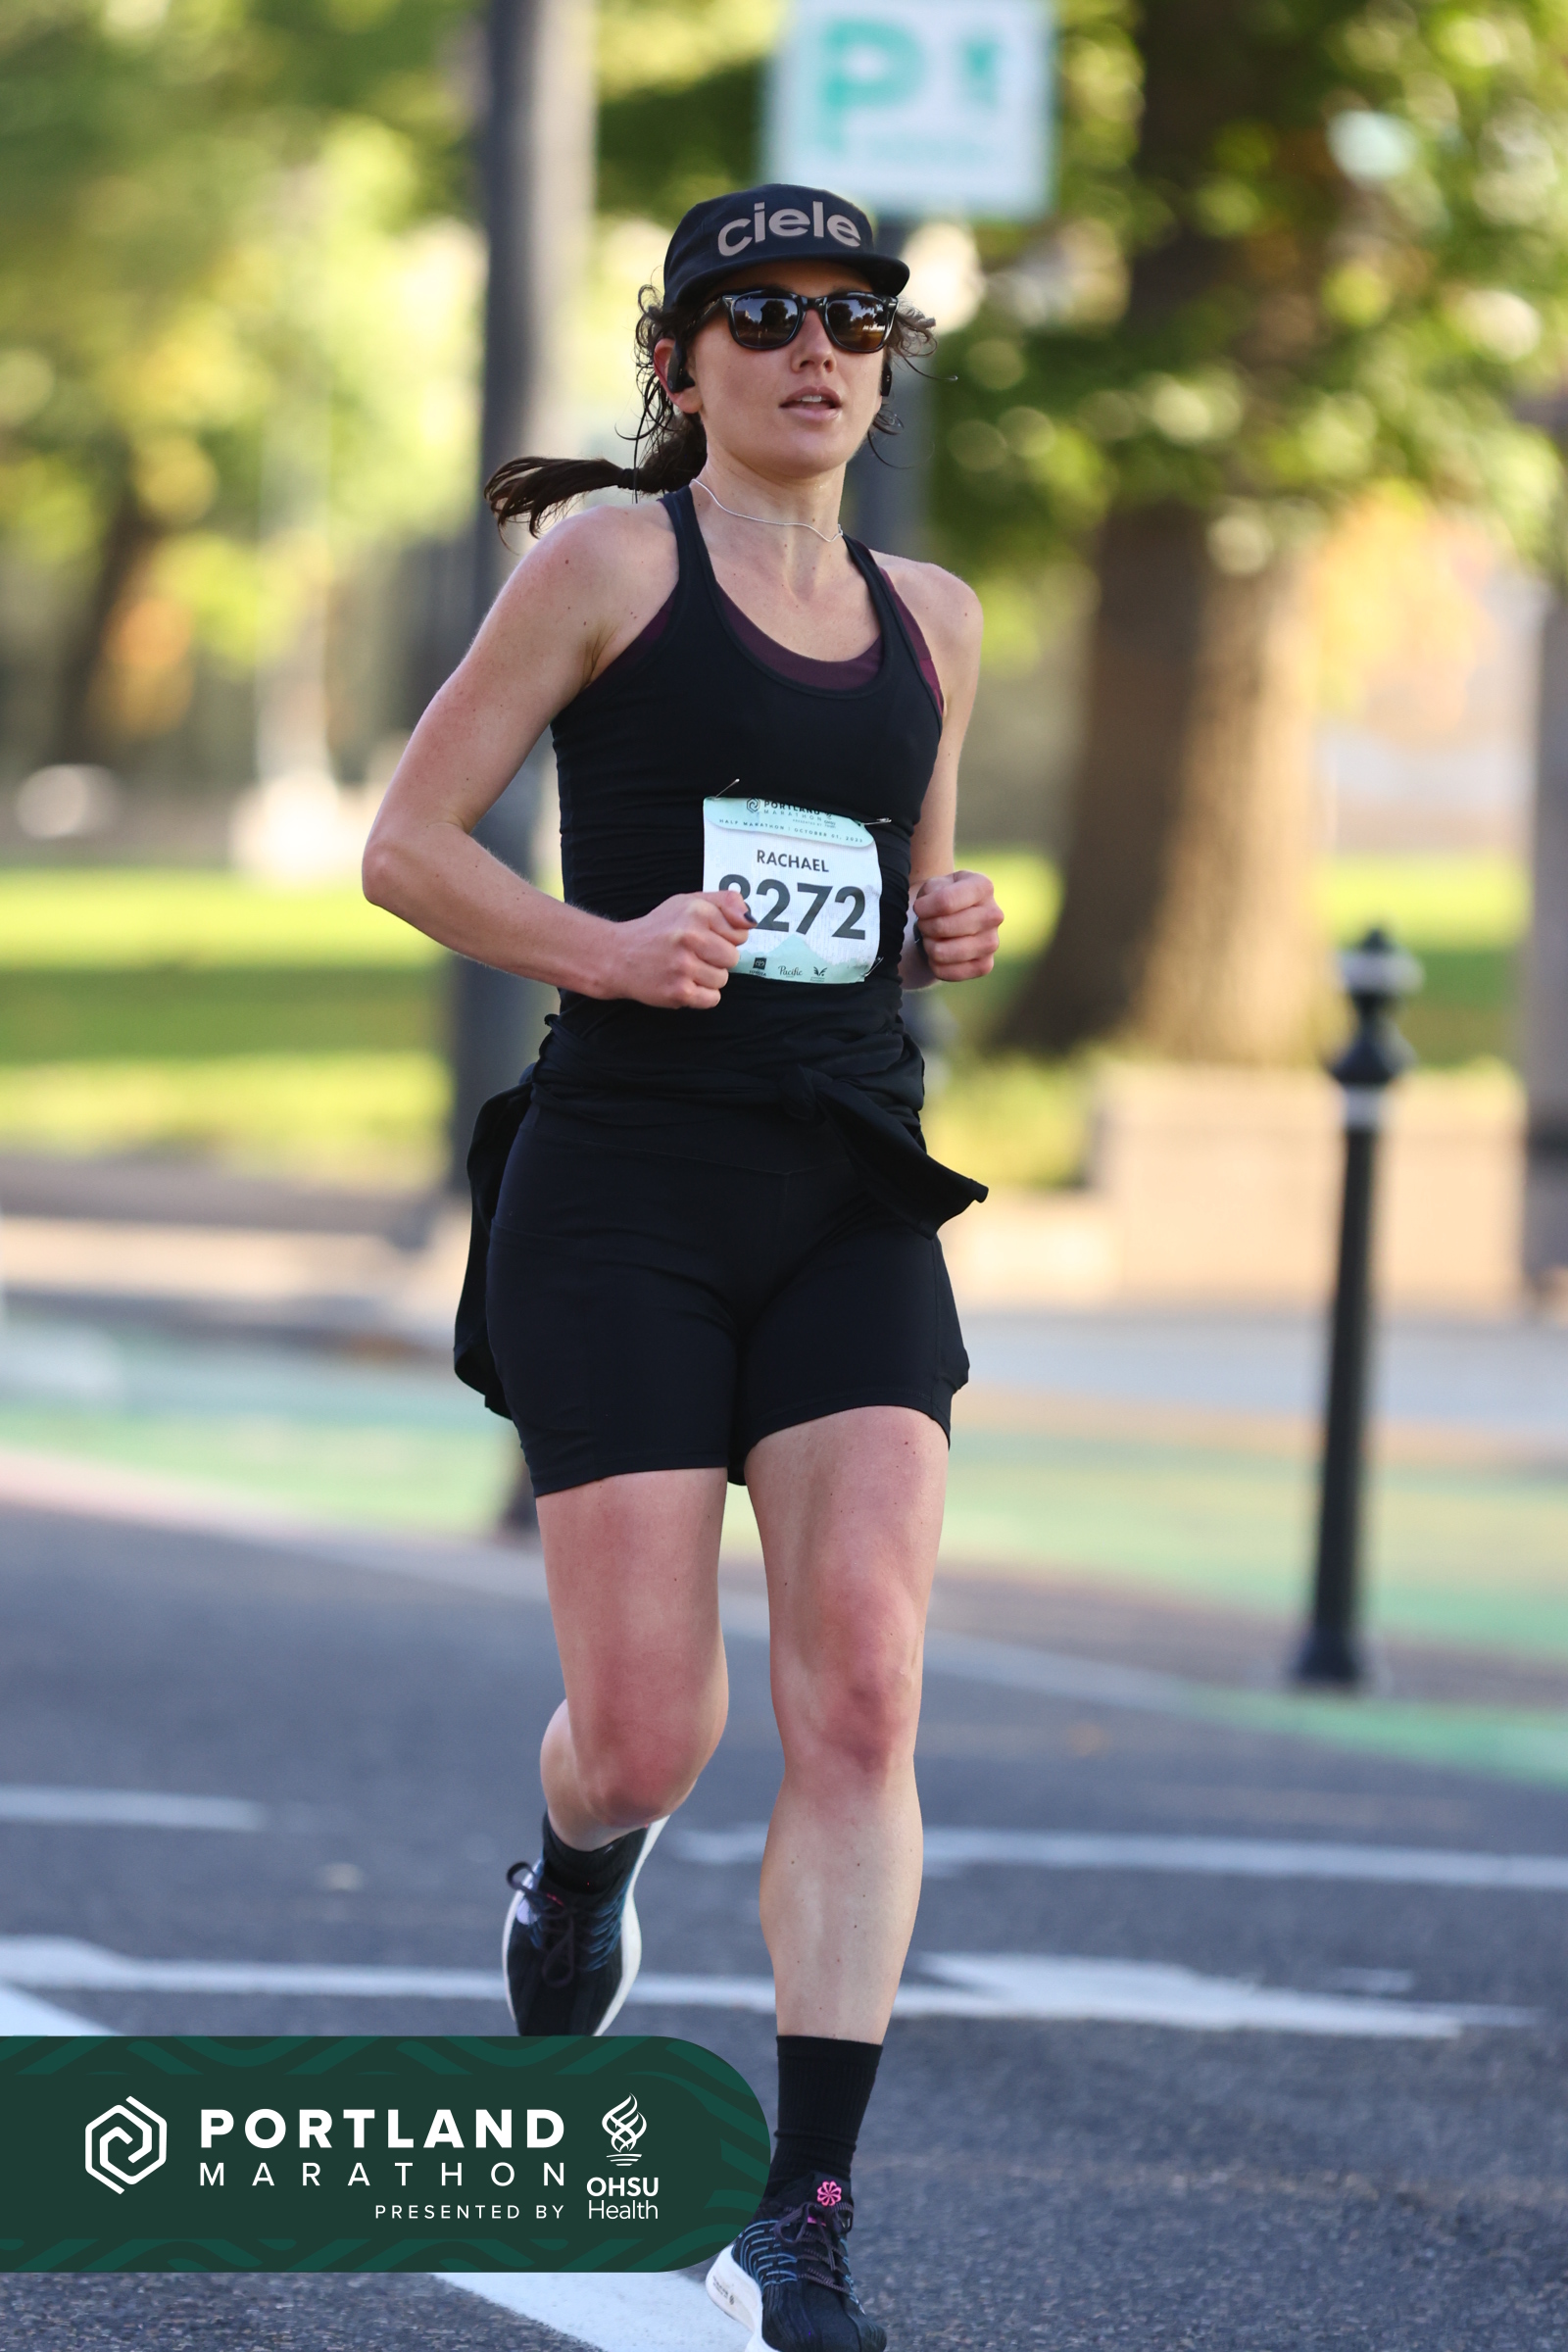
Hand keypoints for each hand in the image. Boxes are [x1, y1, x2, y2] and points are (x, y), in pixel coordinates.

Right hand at [600, 889, 752, 1008]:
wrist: (619, 956)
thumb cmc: (659, 929)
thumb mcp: (688, 902)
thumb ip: (725, 903)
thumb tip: (750, 920)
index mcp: (695, 911)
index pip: (740, 932)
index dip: (725, 936)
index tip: (704, 937)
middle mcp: (689, 936)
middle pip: (733, 957)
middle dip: (717, 958)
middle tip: (692, 954)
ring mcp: (683, 965)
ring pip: (723, 979)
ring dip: (707, 977)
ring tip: (683, 968)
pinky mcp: (679, 991)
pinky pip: (712, 998)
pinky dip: (701, 995)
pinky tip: (682, 982)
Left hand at [909, 870, 1002, 982]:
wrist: (957, 917)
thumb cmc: (945, 897)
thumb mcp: (936, 884)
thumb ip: (931, 892)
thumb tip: (927, 913)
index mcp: (983, 886)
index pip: (945, 901)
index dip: (923, 908)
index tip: (919, 908)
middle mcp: (994, 915)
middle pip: (943, 927)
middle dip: (925, 926)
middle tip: (926, 923)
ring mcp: (992, 942)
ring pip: (942, 952)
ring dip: (929, 945)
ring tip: (933, 937)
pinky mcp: (985, 966)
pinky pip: (947, 972)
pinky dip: (935, 964)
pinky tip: (940, 952)